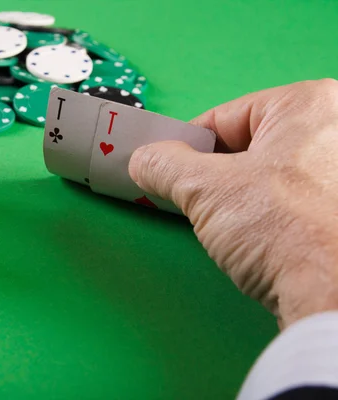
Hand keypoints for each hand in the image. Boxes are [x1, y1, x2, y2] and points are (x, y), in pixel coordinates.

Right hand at [128, 79, 337, 328]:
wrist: (334, 297)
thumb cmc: (285, 231)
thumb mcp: (205, 190)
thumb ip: (163, 165)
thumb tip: (144, 161)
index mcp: (308, 104)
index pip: (222, 117)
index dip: (185, 146)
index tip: (166, 170)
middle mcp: (335, 129)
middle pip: (247, 146)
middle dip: (215, 176)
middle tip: (198, 202)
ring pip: (267, 175)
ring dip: (239, 199)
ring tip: (232, 226)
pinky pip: (290, 200)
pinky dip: (267, 215)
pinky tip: (260, 239)